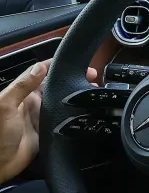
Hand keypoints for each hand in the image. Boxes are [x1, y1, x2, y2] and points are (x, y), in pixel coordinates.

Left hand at [0, 60, 96, 183]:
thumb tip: (41, 66)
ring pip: (63, 100)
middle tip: (93, 77)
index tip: (76, 63)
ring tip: (95, 91)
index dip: (57, 66)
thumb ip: (22, 86)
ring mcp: (42, 116)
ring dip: (76, 95)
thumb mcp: (5, 106)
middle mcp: (34, 102)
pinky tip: (88, 109)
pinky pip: (64, 118)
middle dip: (72, 79)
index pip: (41, 73)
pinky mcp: (49, 129)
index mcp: (22, 93)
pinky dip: (76, 113)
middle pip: (56, 85)